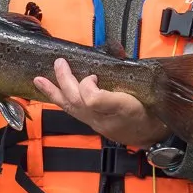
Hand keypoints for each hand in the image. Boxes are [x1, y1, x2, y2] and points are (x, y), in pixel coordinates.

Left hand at [33, 58, 169, 148]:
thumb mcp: (149, 93)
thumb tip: (112, 58)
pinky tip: (52, 92)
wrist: (153, 134)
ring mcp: (97, 122)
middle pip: (78, 100)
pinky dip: (61, 100)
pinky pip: (73, 112)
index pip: (94, 100)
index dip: (88, 86)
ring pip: (71, 107)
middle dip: (65, 80)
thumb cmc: (151, 111)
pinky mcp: (93, 123)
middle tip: (59, 63)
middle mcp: (104, 118)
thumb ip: (132, 77)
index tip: (93, 74)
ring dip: (54, 92)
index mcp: (121, 108)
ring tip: (38, 80)